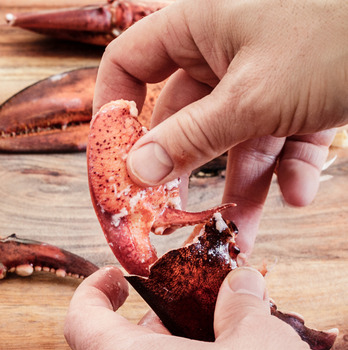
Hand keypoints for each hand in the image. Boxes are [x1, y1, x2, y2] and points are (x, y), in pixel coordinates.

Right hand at [93, 0, 347, 252]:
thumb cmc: (339, 37)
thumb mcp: (253, 98)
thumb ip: (189, 139)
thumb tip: (135, 173)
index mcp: (199, 25)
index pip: (130, 62)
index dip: (115, 110)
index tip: (116, 162)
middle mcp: (226, 44)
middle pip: (183, 111)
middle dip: (186, 168)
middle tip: (173, 216)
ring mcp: (268, 67)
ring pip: (236, 131)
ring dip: (240, 181)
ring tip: (240, 232)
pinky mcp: (306, 88)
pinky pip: (282, 131)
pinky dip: (288, 164)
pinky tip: (297, 193)